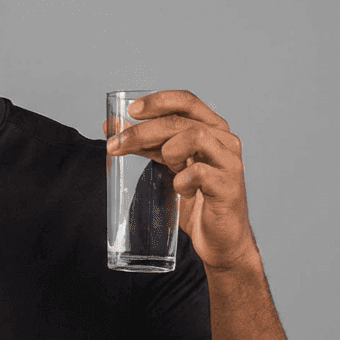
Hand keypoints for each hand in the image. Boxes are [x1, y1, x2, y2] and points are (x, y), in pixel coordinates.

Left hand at [104, 90, 258, 271]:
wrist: (218, 238)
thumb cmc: (195, 198)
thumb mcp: (167, 164)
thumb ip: (146, 143)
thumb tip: (110, 126)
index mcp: (211, 128)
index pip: (186, 100)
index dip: (158, 101)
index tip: (130, 110)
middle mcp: (225, 139)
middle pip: (180, 120)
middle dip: (142, 131)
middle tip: (115, 145)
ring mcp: (229, 162)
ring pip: (195, 136)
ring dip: (169, 151)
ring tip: (169, 169)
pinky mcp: (229, 186)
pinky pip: (200, 172)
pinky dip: (182, 180)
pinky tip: (183, 191)